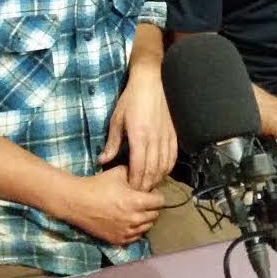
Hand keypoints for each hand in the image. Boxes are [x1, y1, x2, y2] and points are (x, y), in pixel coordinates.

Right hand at [67, 166, 164, 245]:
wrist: (78, 202)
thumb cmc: (98, 185)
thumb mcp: (119, 172)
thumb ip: (136, 173)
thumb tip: (146, 174)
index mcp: (136, 201)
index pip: (160, 201)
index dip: (156, 194)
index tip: (150, 191)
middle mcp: (134, 219)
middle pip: (155, 215)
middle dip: (151, 206)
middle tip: (143, 200)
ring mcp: (126, 231)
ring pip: (147, 226)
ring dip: (144, 218)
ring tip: (135, 210)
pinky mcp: (118, 239)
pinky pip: (136, 236)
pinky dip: (135, 229)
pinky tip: (128, 220)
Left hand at [98, 68, 177, 190]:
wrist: (149, 83)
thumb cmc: (130, 100)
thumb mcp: (116, 120)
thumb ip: (112, 143)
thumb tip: (103, 161)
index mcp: (139, 137)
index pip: (138, 167)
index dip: (135, 182)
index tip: (130, 191)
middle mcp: (154, 139)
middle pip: (152, 170)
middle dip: (146, 185)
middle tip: (139, 194)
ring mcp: (165, 137)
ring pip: (164, 165)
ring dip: (158, 178)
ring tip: (150, 186)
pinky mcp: (173, 133)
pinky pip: (173, 156)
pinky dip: (168, 167)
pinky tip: (163, 172)